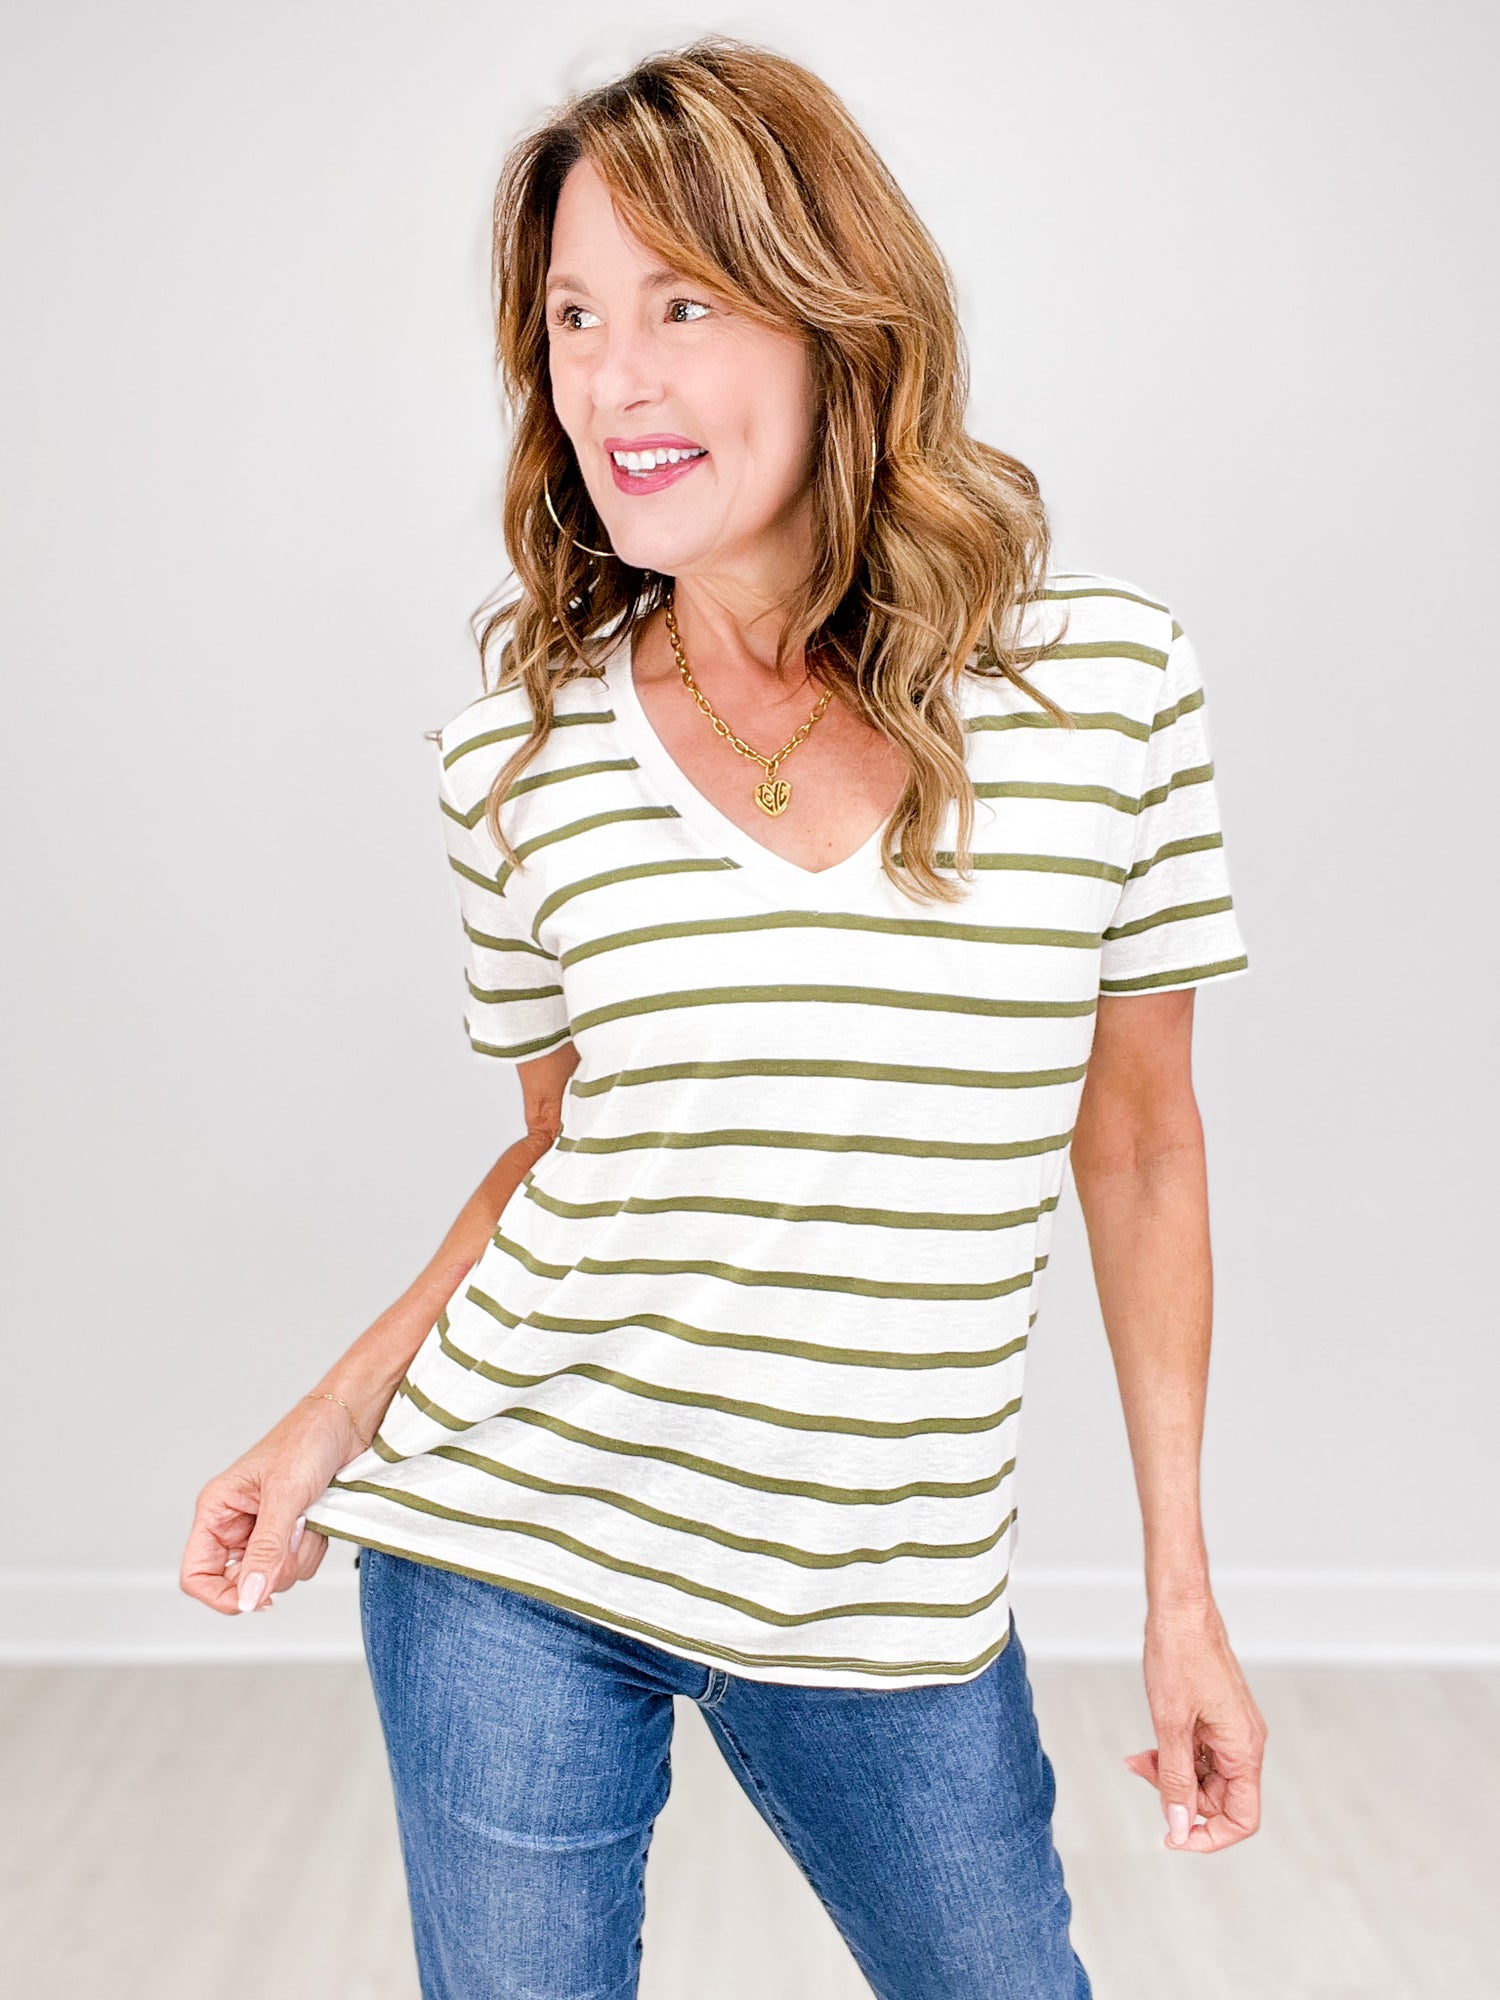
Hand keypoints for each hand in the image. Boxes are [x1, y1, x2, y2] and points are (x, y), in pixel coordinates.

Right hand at [178, 1397, 370, 1616]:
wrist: (349, 1422)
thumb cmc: (308, 1438)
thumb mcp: (285, 1495)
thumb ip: (266, 1549)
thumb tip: (248, 1597)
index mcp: (217, 1509)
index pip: (197, 1574)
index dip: (220, 1595)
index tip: (253, 1598)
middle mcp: (236, 1524)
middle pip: (241, 1583)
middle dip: (274, 1567)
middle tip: (294, 1534)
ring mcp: (265, 1531)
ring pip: (275, 1578)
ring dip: (299, 1554)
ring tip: (308, 1516)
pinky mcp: (292, 1533)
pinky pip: (299, 1566)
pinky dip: (313, 1548)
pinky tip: (318, 1518)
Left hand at [1123, 1594, 1267, 1851]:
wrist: (1179, 1608)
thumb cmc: (1178, 1656)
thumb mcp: (1170, 1725)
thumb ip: (1176, 1781)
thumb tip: (1179, 1829)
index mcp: (1244, 1749)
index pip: (1242, 1818)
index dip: (1210, 1836)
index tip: (1172, 1837)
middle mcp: (1245, 1742)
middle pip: (1219, 1798)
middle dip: (1179, 1796)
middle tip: (1142, 1770)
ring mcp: (1232, 1729)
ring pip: (1205, 1775)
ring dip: (1172, 1773)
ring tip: (1139, 1756)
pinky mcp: (1218, 1716)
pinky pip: (1200, 1752)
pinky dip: (1175, 1754)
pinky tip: (1150, 1745)